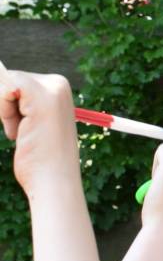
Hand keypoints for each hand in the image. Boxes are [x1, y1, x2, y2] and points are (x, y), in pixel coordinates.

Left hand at [0, 70, 79, 197]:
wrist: (53, 182)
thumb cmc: (40, 159)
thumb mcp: (28, 121)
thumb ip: (13, 98)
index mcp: (59, 88)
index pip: (15, 80)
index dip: (9, 104)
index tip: (24, 125)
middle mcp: (58, 84)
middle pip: (9, 78)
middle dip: (6, 106)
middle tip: (24, 131)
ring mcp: (52, 89)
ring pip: (5, 83)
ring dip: (5, 111)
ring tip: (24, 133)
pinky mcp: (41, 98)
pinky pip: (6, 90)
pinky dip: (4, 111)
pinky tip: (20, 130)